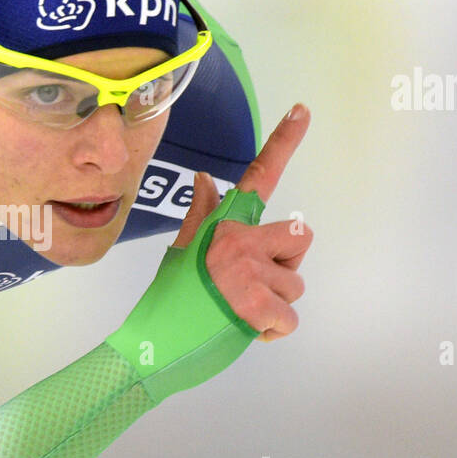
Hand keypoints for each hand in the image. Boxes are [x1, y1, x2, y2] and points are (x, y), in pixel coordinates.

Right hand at [172, 104, 312, 341]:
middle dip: (286, 267)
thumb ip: (201, 215)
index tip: (303, 109)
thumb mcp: (182, 252)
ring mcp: (250, 273)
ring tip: (239, 313)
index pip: (259, 176)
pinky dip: (272, 333)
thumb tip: (206, 177)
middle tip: (251, 288)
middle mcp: (240, 241)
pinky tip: (244, 331)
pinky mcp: (259, 307)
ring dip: (275, 306)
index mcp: (224, 226)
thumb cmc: (169, 302)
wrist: (153, 348)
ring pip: (295, 286)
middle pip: (300, 239)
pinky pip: (290, 319)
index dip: (284, 140)